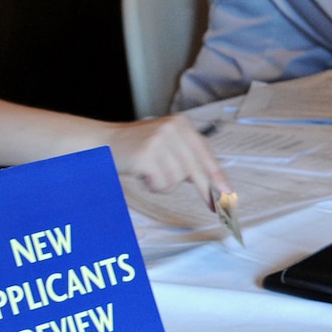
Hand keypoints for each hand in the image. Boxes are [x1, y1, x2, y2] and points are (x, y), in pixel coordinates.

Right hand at [105, 116, 228, 203]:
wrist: (103, 142)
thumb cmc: (137, 147)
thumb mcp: (166, 144)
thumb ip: (187, 157)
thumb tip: (211, 181)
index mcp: (181, 124)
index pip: (205, 153)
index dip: (218, 175)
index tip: (228, 192)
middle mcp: (172, 129)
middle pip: (195, 169)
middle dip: (204, 190)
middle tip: (213, 207)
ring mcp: (159, 141)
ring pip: (177, 179)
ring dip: (165, 184)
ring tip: (151, 174)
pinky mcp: (146, 155)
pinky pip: (161, 184)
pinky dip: (154, 186)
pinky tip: (143, 175)